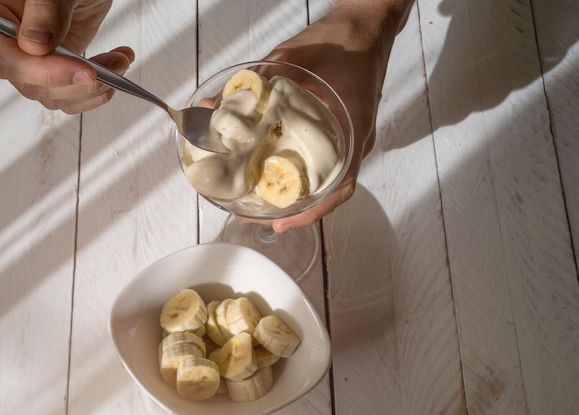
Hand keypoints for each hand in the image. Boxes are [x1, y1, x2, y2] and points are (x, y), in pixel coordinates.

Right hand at [0, 0, 133, 112]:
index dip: (47, 72)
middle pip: (34, 87)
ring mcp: (34, 63)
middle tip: (115, 64)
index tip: (86, 71)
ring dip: (95, 88)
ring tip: (120, 60)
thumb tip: (33, 45)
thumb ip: (44, 10)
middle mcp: (10, 47)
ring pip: (56, 97)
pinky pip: (73, 96)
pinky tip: (117, 64)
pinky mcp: (58, 71)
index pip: (7, 61)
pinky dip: (100, 89)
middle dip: (80, 82)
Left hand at [242, 0, 410, 231]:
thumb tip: (213, 105)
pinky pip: (328, 160)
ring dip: (299, 195)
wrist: (365, 26)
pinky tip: (280, 174)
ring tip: (264, 205)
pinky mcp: (345, 129)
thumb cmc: (338, 41)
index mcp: (351, 128)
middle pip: (330, 190)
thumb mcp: (290, 59)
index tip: (281, 224)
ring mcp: (352, 137)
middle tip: (258, 220)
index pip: (340, 185)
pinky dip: (305, 173)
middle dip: (295, 210)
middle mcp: (355, 141)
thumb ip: (254, 84)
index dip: (311, 211)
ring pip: (329, 178)